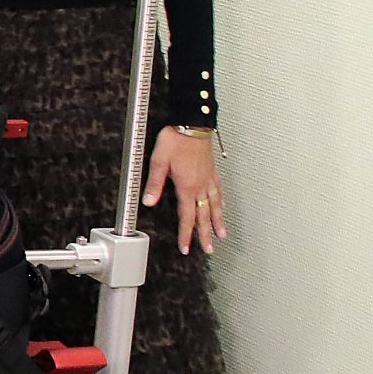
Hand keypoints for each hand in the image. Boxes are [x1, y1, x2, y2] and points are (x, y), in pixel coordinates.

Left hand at [143, 128, 225, 252]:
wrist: (193, 123)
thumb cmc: (176, 139)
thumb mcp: (159, 161)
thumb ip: (155, 183)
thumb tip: (149, 201)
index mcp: (187, 186)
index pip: (186, 216)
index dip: (186, 234)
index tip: (186, 248)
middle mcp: (200, 185)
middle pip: (204, 216)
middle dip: (205, 235)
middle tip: (208, 250)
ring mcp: (209, 178)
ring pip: (215, 205)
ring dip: (218, 222)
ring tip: (221, 235)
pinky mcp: (212, 171)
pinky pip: (219, 191)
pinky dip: (221, 202)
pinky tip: (223, 207)